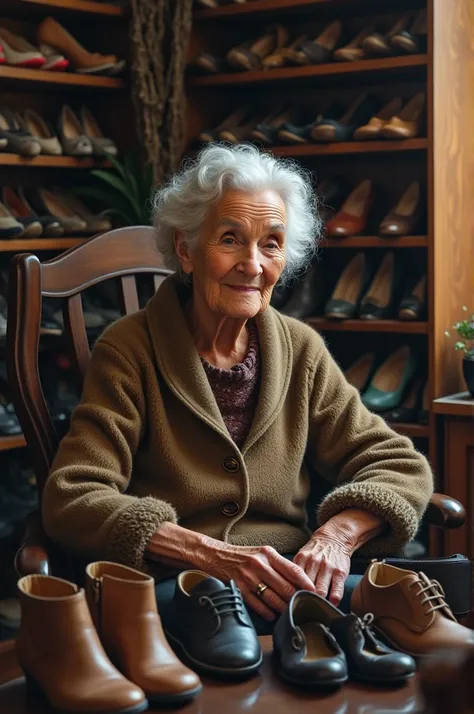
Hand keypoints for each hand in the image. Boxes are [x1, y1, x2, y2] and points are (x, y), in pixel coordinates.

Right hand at [196, 539, 316, 620]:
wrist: (217, 555)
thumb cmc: (244, 556)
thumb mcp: (263, 553)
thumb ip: (279, 564)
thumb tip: (298, 581)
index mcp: (268, 554)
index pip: (293, 570)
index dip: (305, 583)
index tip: (314, 592)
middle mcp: (260, 565)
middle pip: (285, 587)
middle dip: (296, 598)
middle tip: (303, 605)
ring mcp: (249, 577)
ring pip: (273, 598)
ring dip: (283, 608)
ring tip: (289, 612)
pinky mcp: (240, 588)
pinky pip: (257, 604)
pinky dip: (267, 612)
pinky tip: (272, 615)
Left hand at [293, 532, 351, 605]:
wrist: (334, 538)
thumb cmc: (315, 552)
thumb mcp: (302, 556)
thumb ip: (294, 571)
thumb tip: (285, 590)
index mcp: (301, 559)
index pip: (293, 580)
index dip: (291, 594)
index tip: (290, 604)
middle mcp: (314, 562)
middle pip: (306, 587)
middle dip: (304, 601)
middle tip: (301, 612)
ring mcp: (328, 567)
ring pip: (321, 591)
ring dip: (318, 602)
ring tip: (315, 611)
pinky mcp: (340, 572)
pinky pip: (337, 590)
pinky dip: (333, 601)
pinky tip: (330, 605)